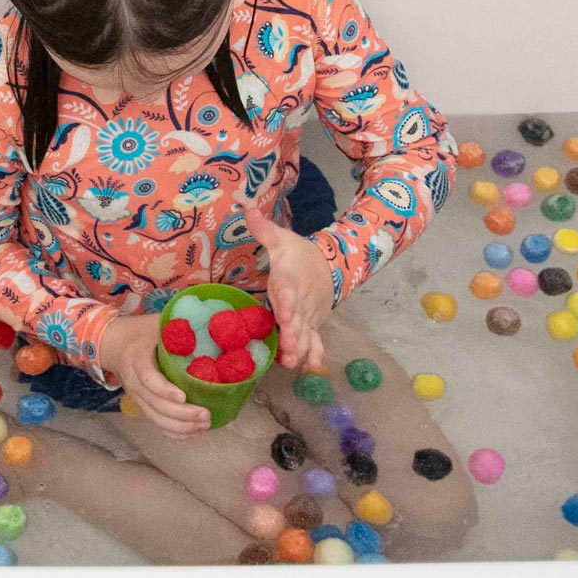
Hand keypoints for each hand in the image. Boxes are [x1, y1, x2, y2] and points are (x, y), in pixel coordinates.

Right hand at [100, 313, 210, 440]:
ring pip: (155, 418)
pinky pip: (156, 423)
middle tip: (206, 414)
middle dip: (181, 415)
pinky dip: (173, 433)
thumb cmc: (142, 331)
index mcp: (137, 357)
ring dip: (180, 427)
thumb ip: (179, 324)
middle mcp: (134, 381)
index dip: (164, 389)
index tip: (183, 396)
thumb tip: (213, 321)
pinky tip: (193, 434)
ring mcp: (137, 396)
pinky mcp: (142, 404)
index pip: (148, 378)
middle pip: (154, 404)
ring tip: (204, 425)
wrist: (115, 343)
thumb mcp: (158, 322)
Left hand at [245, 208, 333, 369]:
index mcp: (291, 279)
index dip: (287, 302)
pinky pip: (316, 341)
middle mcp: (302, 300)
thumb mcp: (282, 239)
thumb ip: (264, 229)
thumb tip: (246, 208)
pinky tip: (306, 369)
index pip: (289, 291)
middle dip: (293, 334)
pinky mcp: (314, 324)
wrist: (331, 263)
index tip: (284, 313)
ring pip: (306, 333)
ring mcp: (309, 315)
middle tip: (287, 349)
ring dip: (300, 348)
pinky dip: (313, 353)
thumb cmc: (298, 253)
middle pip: (298, 319)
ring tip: (291, 363)